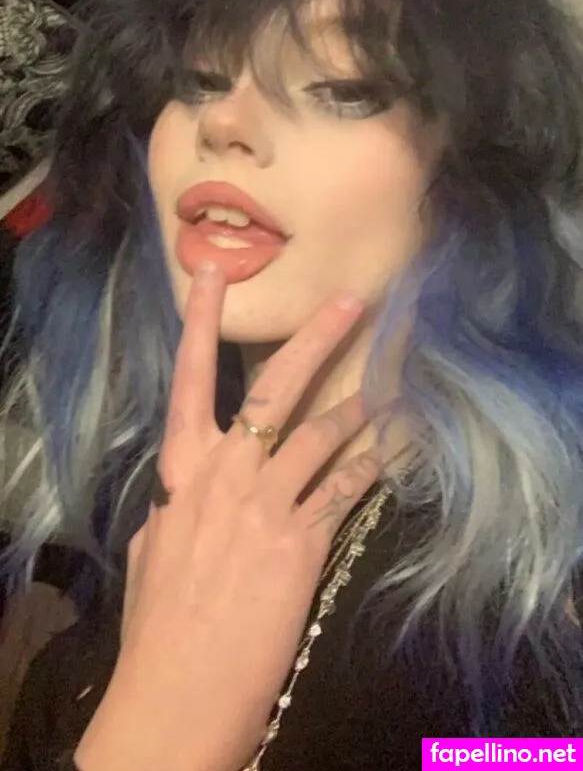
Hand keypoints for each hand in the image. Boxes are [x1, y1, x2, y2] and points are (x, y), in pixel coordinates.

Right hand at [74, 262, 380, 770]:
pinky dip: (374, 464)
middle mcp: (225, 476)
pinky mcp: (302, 543)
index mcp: (181, 473)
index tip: (212, 273)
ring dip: (360, 404)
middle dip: (313, 340)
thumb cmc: (158, 626)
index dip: (199, 323)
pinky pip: (346, 488)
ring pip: (322, 434)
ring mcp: (266, 507)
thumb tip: (186, 493)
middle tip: (350, 302)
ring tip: (392, 380)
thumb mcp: (152, 552)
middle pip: (273, 390)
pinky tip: (398, 446)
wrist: (178, 693)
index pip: (188, 381)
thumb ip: (176, 509)